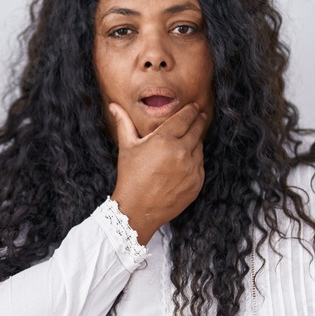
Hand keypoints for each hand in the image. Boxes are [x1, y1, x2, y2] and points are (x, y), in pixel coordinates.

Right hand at [109, 102, 207, 244]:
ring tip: (189, 140)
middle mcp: (181, 152)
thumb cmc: (130, 177)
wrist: (138, 210)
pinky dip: (195, 160)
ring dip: (196, 141)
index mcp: (164, 140)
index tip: (194, 106)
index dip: (191, 110)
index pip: (185, 118)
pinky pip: (200, 165)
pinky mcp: (197, 182)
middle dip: (199, 120)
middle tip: (200, 114)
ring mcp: (191, 168)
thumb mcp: (127, 148)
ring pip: (200, 147)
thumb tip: (114, 105)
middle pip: (197, 129)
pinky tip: (185, 161)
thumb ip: (124, 123)